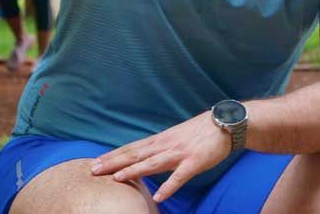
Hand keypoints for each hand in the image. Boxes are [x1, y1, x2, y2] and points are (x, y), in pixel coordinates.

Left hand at [90, 111, 230, 202]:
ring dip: (134, 171)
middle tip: (94, 170)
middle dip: (114, 162)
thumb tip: (143, 154)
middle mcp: (166, 145)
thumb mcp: (175, 136)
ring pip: (153, 164)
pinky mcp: (194, 162)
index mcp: (161, 139)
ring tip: (116, 179)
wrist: (225, 123)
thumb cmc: (200, 131)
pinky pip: (179, 177)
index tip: (95, 161)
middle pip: (136, 154)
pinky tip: (158, 196)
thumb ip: (160, 146)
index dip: (114, 155)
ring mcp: (180, 153)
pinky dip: (168, 186)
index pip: (132, 148)